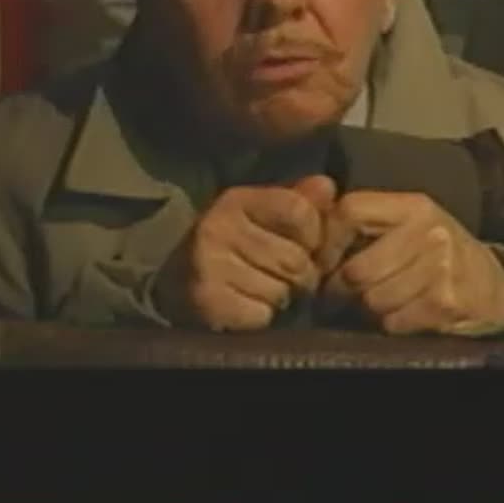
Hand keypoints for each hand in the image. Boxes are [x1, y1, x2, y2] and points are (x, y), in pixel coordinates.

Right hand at [154, 175, 335, 330]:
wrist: (176, 282)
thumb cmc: (234, 245)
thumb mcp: (264, 214)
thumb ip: (300, 199)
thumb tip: (327, 186)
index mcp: (237, 200)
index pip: (300, 212)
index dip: (314, 235)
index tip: (307, 245)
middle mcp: (218, 227)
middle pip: (294, 259)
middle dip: (301, 274)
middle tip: (288, 276)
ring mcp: (208, 264)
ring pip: (280, 290)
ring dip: (281, 297)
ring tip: (264, 288)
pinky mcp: (206, 301)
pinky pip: (261, 314)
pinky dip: (261, 316)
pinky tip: (248, 305)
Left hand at [316, 192, 503, 334]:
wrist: (492, 287)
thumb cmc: (439, 252)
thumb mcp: (410, 223)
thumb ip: (368, 221)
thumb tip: (312, 231)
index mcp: (414, 206)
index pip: (350, 211)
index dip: (327, 241)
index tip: (323, 261)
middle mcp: (430, 232)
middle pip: (356, 268)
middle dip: (345, 287)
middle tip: (348, 292)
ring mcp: (441, 269)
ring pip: (372, 300)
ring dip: (371, 308)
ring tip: (385, 299)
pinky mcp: (446, 304)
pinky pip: (393, 322)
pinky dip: (393, 323)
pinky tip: (406, 313)